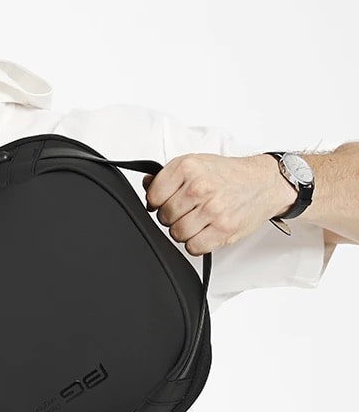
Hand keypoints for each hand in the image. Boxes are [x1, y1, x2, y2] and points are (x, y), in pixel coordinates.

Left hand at [142, 153, 296, 255]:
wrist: (264, 182)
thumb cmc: (229, 175)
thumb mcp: (196, 164)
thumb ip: (168, 176)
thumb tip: (146, 184)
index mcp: (188, 167)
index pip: (153, 196)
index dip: (157, 202)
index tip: (167, 201)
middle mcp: (200, 187)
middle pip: (164, 217)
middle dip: (172, 217)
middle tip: (188, 210)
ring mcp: (212, 210)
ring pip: (177, 234)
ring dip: (184, 231)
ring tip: (198, 220)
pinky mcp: (224, 230)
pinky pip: (193, 248)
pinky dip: (196, 243)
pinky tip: (204, 231)